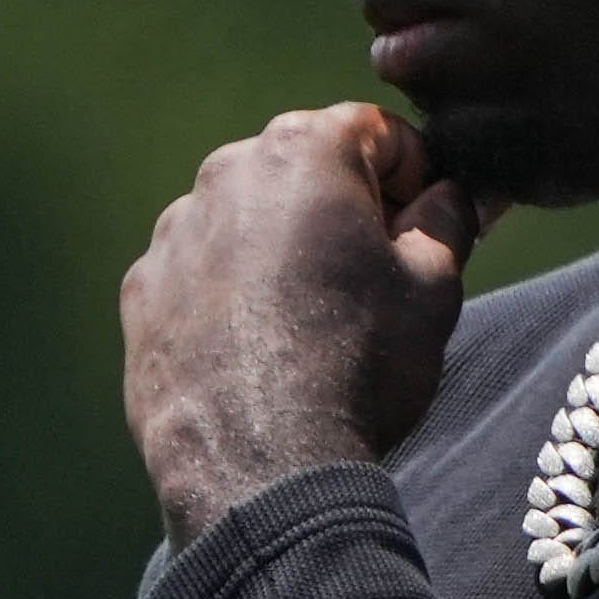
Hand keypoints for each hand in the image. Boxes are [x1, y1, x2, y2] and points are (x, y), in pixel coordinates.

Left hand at [121, 105, 485, 539]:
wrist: (260, 466)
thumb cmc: (359, 367)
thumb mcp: (434, 286)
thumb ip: (449, 218)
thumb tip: (455, 192)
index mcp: (305, 150)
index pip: (379, 133)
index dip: (417, 178)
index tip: (428, 227)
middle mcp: (227, 171)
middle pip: (305, 169)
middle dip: (345, 208)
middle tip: (376, 279)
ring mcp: (174, 231)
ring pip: (248, 218)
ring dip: (283, 248)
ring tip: (312, 323)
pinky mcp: (143, 289)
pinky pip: (200, 270)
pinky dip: (230, 292)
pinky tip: (259, 348)